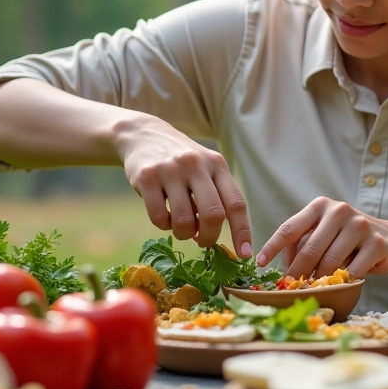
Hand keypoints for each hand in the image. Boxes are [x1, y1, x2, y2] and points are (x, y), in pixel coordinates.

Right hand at [116, 117, 251, 256]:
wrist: (143, 135)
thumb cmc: (181, 161)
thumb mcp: (205, 167)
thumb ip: (216, 195)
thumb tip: (221, 236)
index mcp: (217, 164)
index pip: (236, 203)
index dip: (242, 231)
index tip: (244, 254)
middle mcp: (196, 165)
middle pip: (213, 215)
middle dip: (210, 238)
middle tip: (203, 241)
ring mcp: (171, 170)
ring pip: (184, 221)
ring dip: (184, 234)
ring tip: (181, 227)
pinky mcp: (147, 177)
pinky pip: (159, 217)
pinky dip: (163, 225)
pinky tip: (164, 214)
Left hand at [255, 197, 387, 279]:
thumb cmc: (348, 240)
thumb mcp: (323, 235)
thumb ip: (302, 245)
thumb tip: (281, 269)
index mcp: (320, 206)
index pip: (290, 228)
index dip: (272, 247)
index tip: (260, 264)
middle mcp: (339, 210)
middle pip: (309, 249)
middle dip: (297, 273)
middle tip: (289, 289)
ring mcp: (360, 225)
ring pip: (330, 262)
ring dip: (320, 280)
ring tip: (315, 290)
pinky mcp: (376, 243)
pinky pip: (352, 270)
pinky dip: (343, 282)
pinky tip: (341, 285)